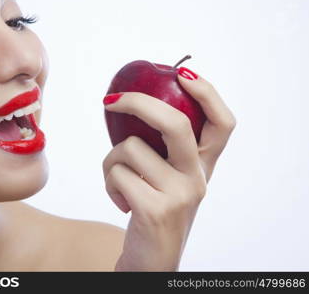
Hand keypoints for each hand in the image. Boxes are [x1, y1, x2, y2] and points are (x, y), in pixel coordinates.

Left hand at [102, 70, 235, 270]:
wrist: (153, 258)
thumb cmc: (155, 209)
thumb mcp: (168, 178)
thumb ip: (163, 149)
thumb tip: (132, 104)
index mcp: (204, 166)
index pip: (223, 123)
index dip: (207, 93)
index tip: (182, 74)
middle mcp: (198, 178)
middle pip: (176, 124)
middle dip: (139, 103)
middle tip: (112, 100)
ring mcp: (180, 195)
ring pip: (131, 148)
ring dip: (111, 160)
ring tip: (117, 179)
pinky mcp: (156, 210)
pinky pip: (118, 174)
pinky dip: (108, 182)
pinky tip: (120, 200)